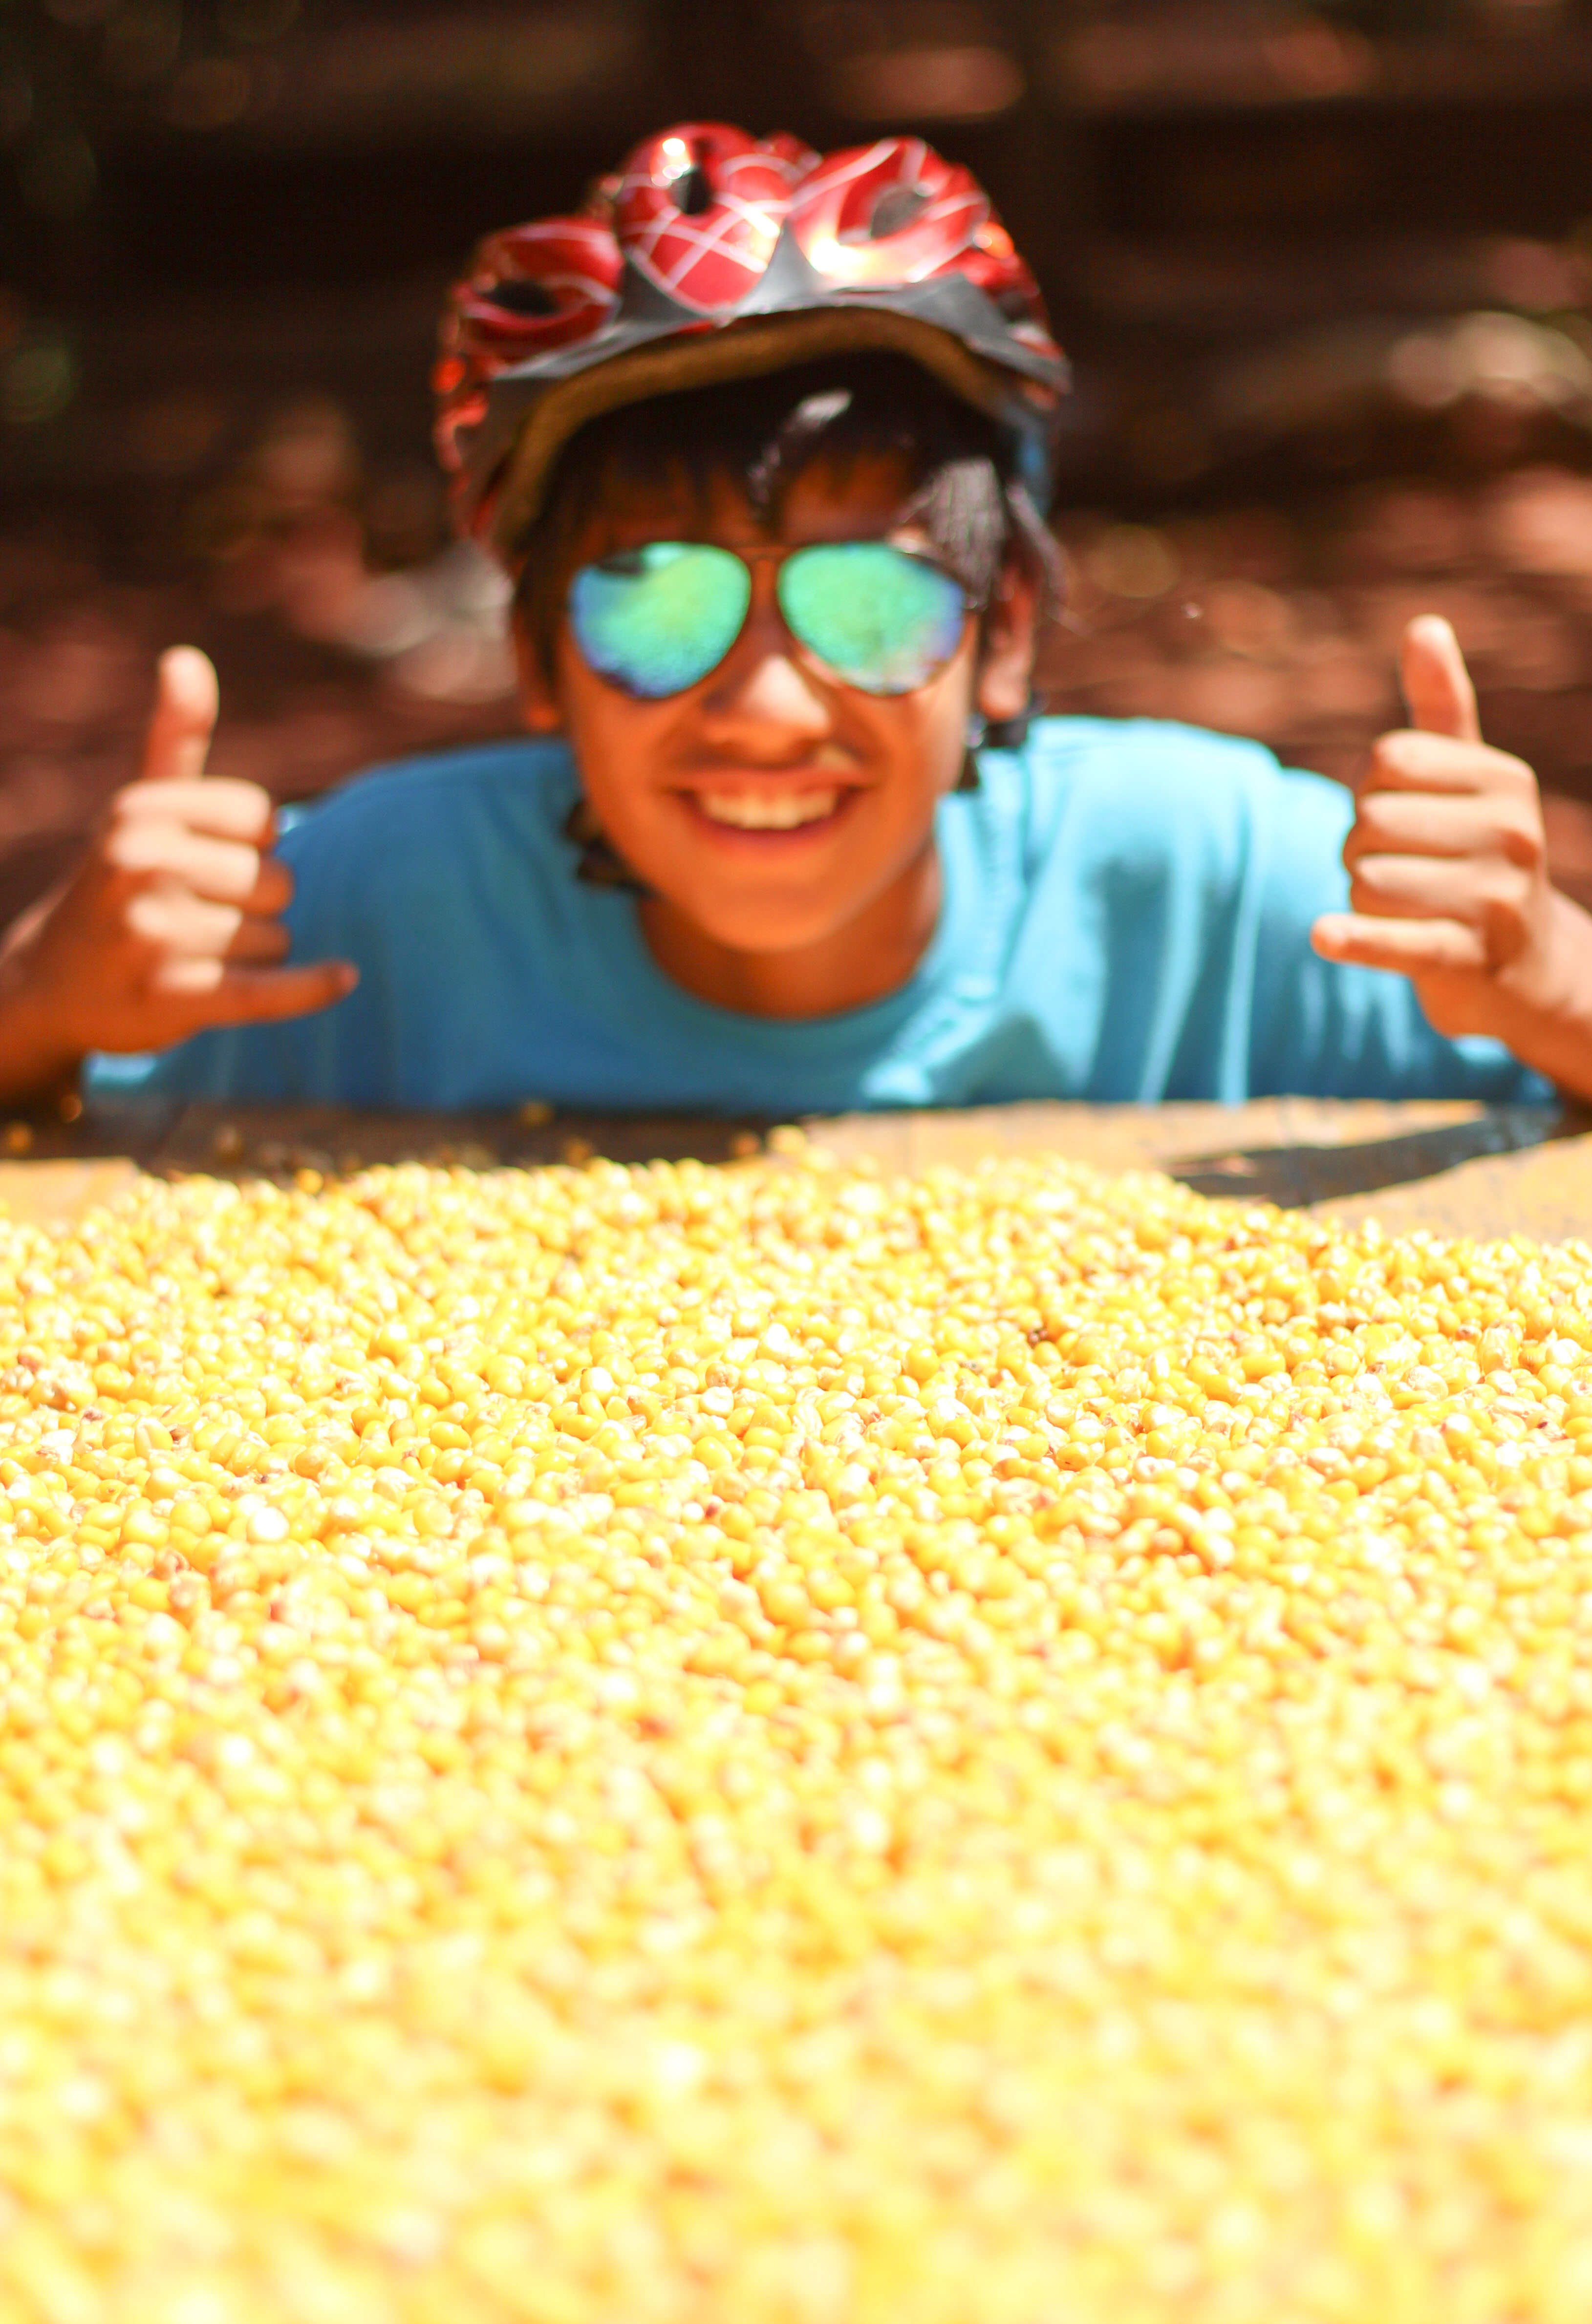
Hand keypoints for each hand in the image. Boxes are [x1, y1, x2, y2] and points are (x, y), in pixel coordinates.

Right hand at [0, 646, 355, 1104]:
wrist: (52, 984)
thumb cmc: (117, 883)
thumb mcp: (140, 808)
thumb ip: (176, 737)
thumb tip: (186, 658)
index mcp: (142, 811)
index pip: (264, 819)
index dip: (251, 845)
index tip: (206, 860)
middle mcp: (142, 865)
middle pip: (277, 881)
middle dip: (253, 904)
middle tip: (193, 916)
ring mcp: (156, 935)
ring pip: (275, 937)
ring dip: (249, 952)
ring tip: (189, 953)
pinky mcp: (175, 998)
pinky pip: (269, 991)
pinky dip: (310, 987)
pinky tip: (344, 978)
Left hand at [1312, 615, 1591, 1099]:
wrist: (1530, 968)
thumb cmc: (1480, 857)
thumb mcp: (1472, 780)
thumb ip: (1444, 707)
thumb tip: (1424, 625)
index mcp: (1507, 779)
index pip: (1387, 761)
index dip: (1369, 790)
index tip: (1399, 817)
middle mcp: (1512, 833)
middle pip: (1371, 822)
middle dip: (1360, 849)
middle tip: (1394, 871)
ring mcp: (1495, 899)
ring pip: (1368, 881)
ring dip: (1361, 899)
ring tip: (1402, 908)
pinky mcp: (1467, 958)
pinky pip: (1396, 941)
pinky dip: (1354, 939)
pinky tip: (1323, 936)